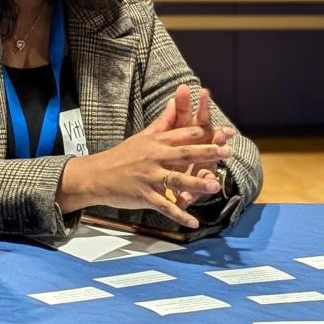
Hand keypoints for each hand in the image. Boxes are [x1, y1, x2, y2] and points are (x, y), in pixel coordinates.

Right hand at [57, 95, 232, 229]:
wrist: (97, 174)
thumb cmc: (123, 155)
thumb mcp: (143, 136)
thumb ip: (163, 121)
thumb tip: (175, 100)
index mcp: (156, 142)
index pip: (183, 134)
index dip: (205, 133)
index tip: (223, 132)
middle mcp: (154, 156)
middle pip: (184, 153)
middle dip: (206, 152)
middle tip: (227, 152)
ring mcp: (149, 176)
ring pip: (176, 179)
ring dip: (197, 184)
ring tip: (216, 186)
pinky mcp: (143, 195)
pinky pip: (164, 205)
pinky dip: (179, 215)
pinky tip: (193, 223)